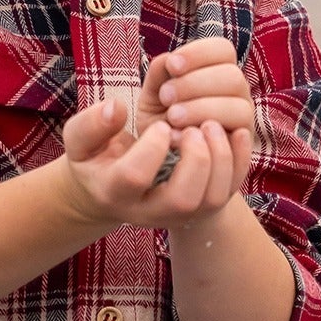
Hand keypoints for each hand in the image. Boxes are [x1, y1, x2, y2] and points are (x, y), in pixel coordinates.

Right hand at [59, 98, 251, 230]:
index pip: (133, 177)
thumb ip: (91, 124)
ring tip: (210, 126)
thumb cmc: (96, 160)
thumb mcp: (81, 141)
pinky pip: (230, 192)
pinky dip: (240, 162)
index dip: (150, 147)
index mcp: (114, 192)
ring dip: (220, 159)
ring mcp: (179, 213)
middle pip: (182, 200)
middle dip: (195, 159)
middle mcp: (149, 211)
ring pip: (211, 200)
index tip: (159, 123)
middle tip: (191, 129)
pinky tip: (234, 132)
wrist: (113, 191)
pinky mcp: (202, 207)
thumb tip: (116, 107)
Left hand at [136, 37, 254, 140]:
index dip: (199, 53)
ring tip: (172, 118)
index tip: (172, 66)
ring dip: (202, 109)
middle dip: (195, 84)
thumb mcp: (152, 97)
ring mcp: (244, 119)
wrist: (164, 163)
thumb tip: (169, 60)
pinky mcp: (243, 146)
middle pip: (232, 75)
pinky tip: (179, 137)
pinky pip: (237, 135)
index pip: (223, 49)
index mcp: (218, 71)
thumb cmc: (160, 123)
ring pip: (238, 105)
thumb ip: (158, 75)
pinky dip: (207, 134)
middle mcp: (237, 92)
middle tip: (166, 97)